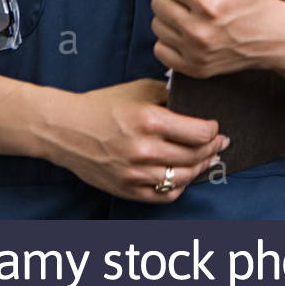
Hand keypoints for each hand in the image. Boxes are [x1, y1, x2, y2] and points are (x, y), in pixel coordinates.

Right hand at [43, 78, 228, 202]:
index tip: (215, 126)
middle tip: (220, 143)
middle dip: (213, 148)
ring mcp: (134, 173)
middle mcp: (144, 149)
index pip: (200, 133)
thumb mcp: (141, 90)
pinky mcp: (125, 189)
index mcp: (150, 120)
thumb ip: (171, 96)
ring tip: (207, 159)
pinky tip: (184, 175)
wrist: (64, 128)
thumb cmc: (104, 105)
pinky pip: (164, 195)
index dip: (213, 130)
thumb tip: (199, 107)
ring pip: (184, 177)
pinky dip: (179, 186)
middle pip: (196, 156)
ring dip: (201, 168)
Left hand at [151, 0, 284, 77]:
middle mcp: (200, 30)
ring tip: (193, 16)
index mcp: (210, 2)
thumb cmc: (255, 2)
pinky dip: (169, 40)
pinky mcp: (194, 68)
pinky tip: (188, 34)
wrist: (274, 37)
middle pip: (158, 2)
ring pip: (157, 25)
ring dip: (171, 17)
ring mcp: (196, 52)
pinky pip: (160, 50)